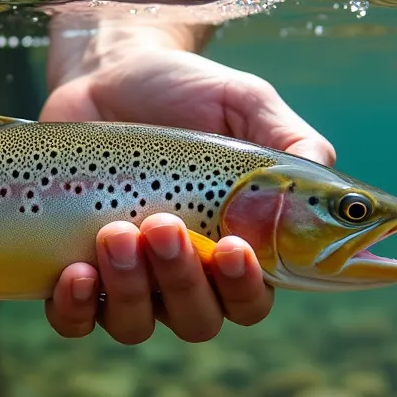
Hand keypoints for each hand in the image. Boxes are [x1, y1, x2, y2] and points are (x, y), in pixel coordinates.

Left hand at [40, 27, 335, 344]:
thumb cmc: (185, 91)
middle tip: (163, 224)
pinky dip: (75, 309)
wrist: (106, 73)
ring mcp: (128, 280)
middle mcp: (185, 277)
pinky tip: (76, 272)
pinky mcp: (73, 273)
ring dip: (129, 289)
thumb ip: (289, 138)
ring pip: (136, 323)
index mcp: (236, 248)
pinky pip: (75, 321)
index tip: (234, 247)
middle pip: (196, 318)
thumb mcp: (244, 102)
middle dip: (181, 279)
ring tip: (116, 231)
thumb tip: (323, 172)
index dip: (245, 288)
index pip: (252, 299)